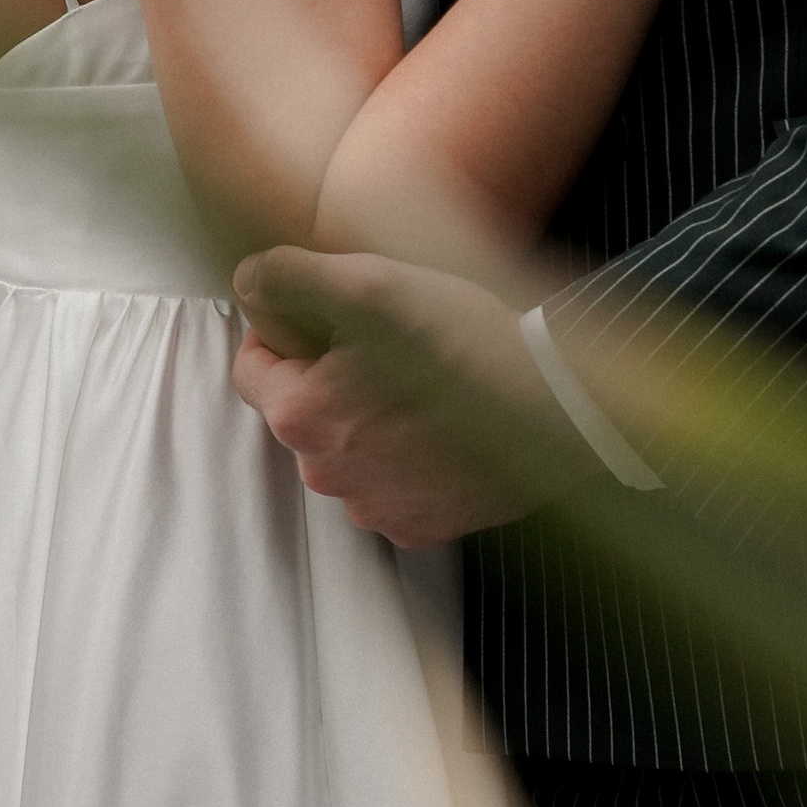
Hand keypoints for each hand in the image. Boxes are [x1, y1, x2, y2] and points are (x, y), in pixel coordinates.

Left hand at [230, 243, 575, 544]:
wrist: (561, 405)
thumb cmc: (467, 340)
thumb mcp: (371, 283)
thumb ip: (288, 277)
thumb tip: (245, 281)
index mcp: (303, 417)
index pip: (251, 369)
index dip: (282, 331)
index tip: (326, 315)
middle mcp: (328, 476)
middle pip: (304, 411)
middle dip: (331, 377)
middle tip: (390, 344)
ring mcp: (375, 510)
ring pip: (349, 450)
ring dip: (370, 419)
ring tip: (428, 384)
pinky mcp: (421, 528)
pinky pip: (393, 486)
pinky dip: (409, 458)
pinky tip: (447, 426)